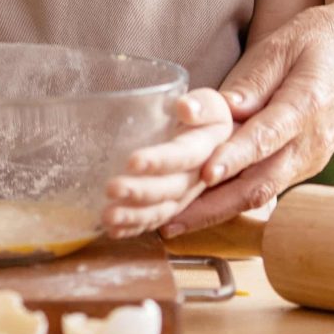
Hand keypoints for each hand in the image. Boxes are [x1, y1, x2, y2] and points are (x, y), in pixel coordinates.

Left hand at [100, 89, 232, 238]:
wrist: (225, 136)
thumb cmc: (208, 114)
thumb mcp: (212, 103)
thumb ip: (202, 106)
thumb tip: (185, 108)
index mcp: (212, 144)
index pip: (188, 153)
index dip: (163, 160)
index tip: (133, 162)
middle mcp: (205, 174)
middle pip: (176, 186)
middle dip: (143, 191)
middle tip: (112, 188)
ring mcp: (193, 194)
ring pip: (168, 209)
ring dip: (137, 215)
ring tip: (108, 217)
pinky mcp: (181, 205)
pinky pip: (161, 220)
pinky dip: (138, 227)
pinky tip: (115, 230)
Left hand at [161, 0, 333, 235]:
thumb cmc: (323, 38)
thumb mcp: (286, 44)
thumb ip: (253, 79)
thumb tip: (222, 107)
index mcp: (307, 106)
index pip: (265, 138)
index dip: (234, 158)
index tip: (205, 173)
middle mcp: (311, 143)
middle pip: (260, 183)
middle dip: (213, 207)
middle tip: (170, 221)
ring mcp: (310, 159)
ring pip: (261, 193)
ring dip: (218, 212)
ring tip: (174, 224)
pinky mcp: (305, 164)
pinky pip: (267, 187)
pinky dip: (233, 201)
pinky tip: (201, 209)